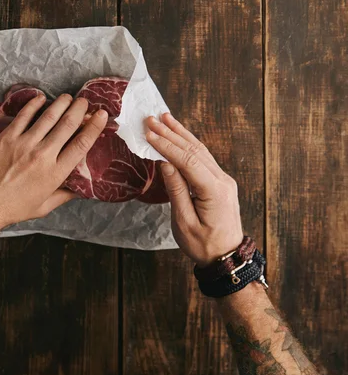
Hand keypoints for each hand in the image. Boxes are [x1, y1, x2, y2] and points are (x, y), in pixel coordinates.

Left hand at [0, 93, 107, 239]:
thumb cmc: (12, 209)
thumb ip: (63, 195)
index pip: (82, 144)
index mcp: (55, 173)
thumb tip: (79, 189)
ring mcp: (24, 144)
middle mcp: (43, 155)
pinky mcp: (7, 138)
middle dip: (80, 109)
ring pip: (49, 116)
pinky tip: (41, 98)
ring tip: (68, 97)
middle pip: (68, 125)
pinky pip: (24, 116)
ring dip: (61, 103)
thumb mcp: (44, 207)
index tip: (101, 115)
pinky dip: (35, 104)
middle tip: (85, 101)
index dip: (94, 127)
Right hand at [145, 113, 242, 266]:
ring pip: (200, 150)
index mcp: (214, 190)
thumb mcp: (184, 222)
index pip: (188, 161)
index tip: (149, 133)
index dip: (167, 146)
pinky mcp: (219, 182)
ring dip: (181, 133)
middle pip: (194, 150)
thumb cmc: (203, 245)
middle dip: (171, 133)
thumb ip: (176, 190)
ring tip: (165, 117)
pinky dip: (189, 143)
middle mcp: (222, 180)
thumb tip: (165, 163)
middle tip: (151, 119)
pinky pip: (203, 157)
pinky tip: (179, 134)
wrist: (226, 257)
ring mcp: (223, 179)